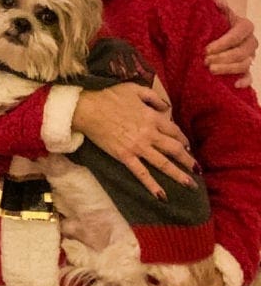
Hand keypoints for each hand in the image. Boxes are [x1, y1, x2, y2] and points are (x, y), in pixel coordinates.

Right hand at [73, 83, 195, 198]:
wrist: (88, 109)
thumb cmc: (109, 96)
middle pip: (175, 149)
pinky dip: (152, 185)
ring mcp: (138, 147)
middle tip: (197, 170)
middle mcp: (150, 134)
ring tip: (191, 185)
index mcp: (152, 117)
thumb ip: (153, 97)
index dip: (183, 139)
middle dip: (188, 161)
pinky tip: (162, 196)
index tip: (187, 146)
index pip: (175, 131)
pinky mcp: (125, 156)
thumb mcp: (134, 89)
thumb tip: (166, 107)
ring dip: (179, 175)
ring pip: (163, 163)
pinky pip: (142, 173)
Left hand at [206, 0, 255, 87]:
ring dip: (228, 69)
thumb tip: (217, 0)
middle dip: (222, 57)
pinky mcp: (246, 70)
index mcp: (245, 26)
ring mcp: (250, 56)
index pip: (238, 34)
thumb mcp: (216, 13)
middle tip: (205, 61)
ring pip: (244, 65)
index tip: (206, 49)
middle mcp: (250, 42)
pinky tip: (235, 85)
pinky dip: (244, 81)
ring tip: (210, 70)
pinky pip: (250, 77)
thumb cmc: (215, 24)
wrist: (214, 35)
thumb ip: (218, 6)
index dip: (223, 42)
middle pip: (241, 52)